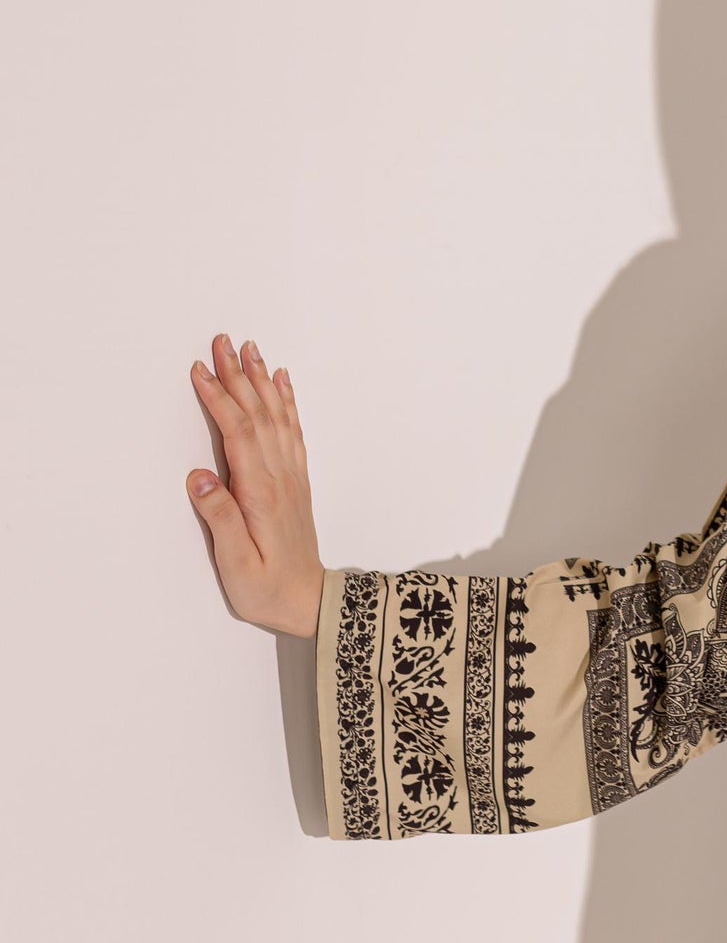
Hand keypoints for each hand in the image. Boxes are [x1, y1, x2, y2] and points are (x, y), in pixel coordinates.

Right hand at [186, 334, 325, 636]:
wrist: (310, 602)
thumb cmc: (267, 588)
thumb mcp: (235, 563)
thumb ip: (219, 518)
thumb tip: (199, 476)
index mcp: (260, 492)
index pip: (237, 433)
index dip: (218, 399)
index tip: (199, 369)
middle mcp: (280, 476)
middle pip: (258, 413)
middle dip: (238, 374)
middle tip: (222, 340)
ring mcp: (291, 475)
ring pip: (277, 415)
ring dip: (262, 380)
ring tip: (251, 349)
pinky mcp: (296, 481)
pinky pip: (292, 430)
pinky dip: (287, 401)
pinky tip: (282, 382)